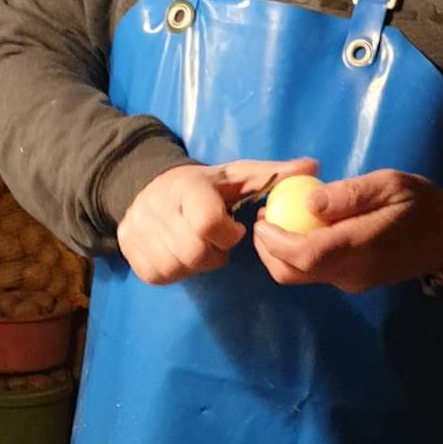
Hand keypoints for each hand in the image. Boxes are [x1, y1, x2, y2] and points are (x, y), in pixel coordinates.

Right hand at [118, 158, 319, 285]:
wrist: (144, 184)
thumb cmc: (204, 185)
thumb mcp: (237, 175)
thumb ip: (274, 175)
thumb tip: (313, 167)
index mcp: (186, 187)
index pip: (208, 223)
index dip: (227, 234)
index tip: (235, 229)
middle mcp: (156, 208)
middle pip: (195, 253)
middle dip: (214, 253)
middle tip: (218, 241)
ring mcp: (138, 231)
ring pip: (178, 268)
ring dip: (196, 263)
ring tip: (199, 244)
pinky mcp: (128, 251)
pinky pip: (159, 276)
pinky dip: (176, 270)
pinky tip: (180, 253)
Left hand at [252, 170, 442, 293]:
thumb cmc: (421, 204)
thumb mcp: (390, 184)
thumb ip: (350, 194)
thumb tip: (309, 203)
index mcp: (359, 247)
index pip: (304, 255)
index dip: (274, 241)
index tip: (262, 218)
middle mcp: (351, 272)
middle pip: (293, 273)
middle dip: (268, 250)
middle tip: (262, 219)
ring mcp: (352, 282)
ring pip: (301, 276)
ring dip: (281, 253)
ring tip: (278, 220)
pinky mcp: (354, 282)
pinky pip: (316, 272)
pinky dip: (299, 255)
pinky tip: (304, 229)